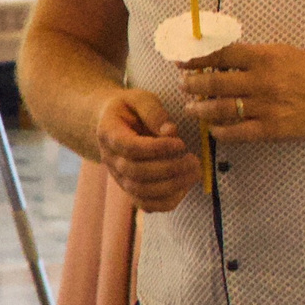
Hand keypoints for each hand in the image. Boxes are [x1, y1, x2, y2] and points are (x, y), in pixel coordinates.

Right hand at [94, 87, 204, 212]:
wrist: (113, 124)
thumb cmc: (131, 109)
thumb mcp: (140, 98)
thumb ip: (154, 111)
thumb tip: (170, 131)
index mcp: (109, 134)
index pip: (131, 148)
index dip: (157, 149)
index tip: (180, 143)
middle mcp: (111, 160)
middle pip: (136, 173)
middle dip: (169, 168)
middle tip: (193, 159)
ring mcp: (119, 178)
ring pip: (141, 192)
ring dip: (172, 185)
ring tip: (194, 171)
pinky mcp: (131, 190)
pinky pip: (147, 205)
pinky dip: (168, 201)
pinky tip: (184, 186)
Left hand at [178, 44, 304, 142]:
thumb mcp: (280, 53)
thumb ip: (250, 56)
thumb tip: (214, 56)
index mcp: (264, 58)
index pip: (220, 55)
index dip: (196, 57)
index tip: (181, 60)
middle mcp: (262, 81)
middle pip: (214, 83)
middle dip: (192, 84)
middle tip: (183, 84)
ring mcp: (266, 107)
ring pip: (220, 109)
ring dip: (200, 108)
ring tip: (191, 107)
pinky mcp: (271, 128)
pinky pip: (236, 132)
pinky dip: (220, 131)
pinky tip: (213, 128)